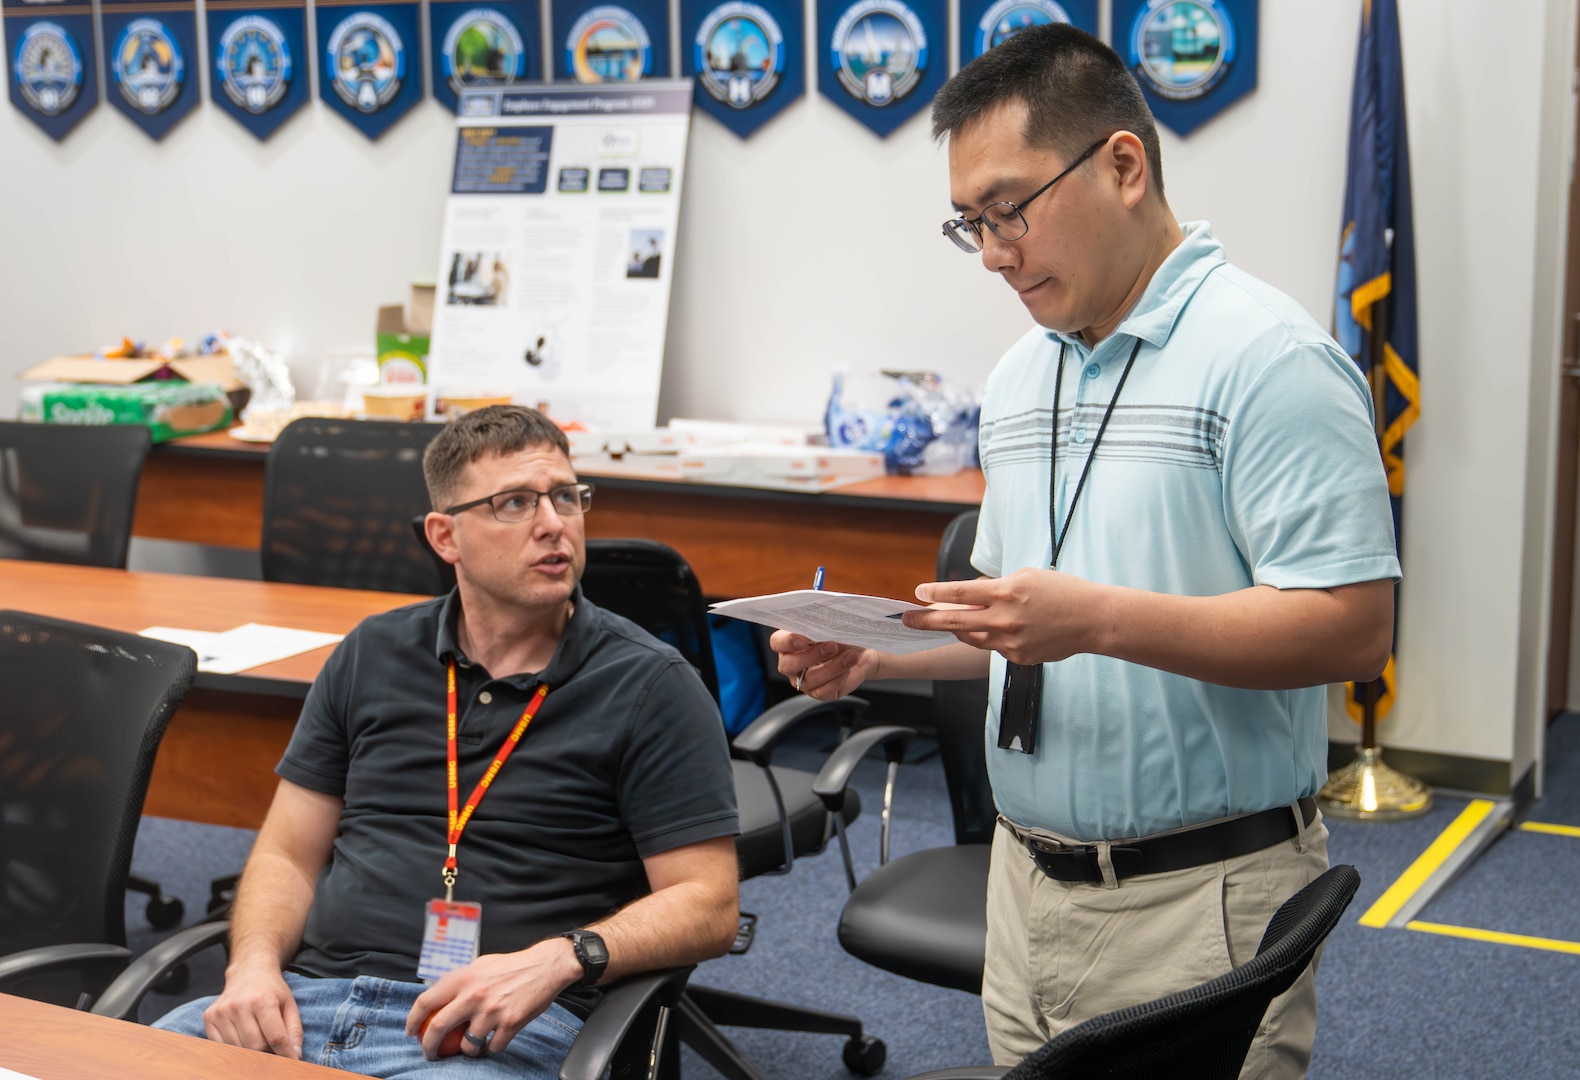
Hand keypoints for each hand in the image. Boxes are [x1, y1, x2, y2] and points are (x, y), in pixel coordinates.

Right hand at [203, 964, 303, 1058]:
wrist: (249, 971)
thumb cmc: (271, 991)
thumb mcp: (290, 1005)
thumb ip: (294, 1031)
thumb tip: (295, 1056)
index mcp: (264, 1001)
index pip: (275, 1037)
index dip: (284, 1054)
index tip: (290, 1061)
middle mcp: (240, 1005)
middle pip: (255, 1046)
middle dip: (267, 1051)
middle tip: (271, 1044)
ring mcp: (222, 1011)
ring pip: (238, 1049)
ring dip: (249, 1049)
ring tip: (256, 1036)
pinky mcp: (210, 1017)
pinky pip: (221, 1046)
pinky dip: (233, 1047)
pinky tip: (240, 1035)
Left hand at [406, 938, 581, 1059]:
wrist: (545, 966)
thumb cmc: (512, 966)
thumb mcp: (480, 965)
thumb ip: (459, 982)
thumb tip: (438, 999)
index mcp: (463, 977)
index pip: (426, 1001)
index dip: (413, 1019)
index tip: (411, 1031)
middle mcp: (474, 994)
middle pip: (439, 1027)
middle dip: (429, 1046)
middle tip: (430, 1053)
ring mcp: (492, 1011)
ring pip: (467, 1045)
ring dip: (469, 1049)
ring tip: (475, 1043)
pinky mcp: (510, 1023)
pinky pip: (493, 1047)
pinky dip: (492, 1047)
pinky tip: (496, 1038)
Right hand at [770, 631, 878, 699]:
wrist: (861, 651)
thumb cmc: (842, 635)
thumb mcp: (832, 628)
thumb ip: (821, 628)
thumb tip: (821, 629)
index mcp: (789, 642)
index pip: (777, 643)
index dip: (787, 642)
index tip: (804, 640)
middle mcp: (793, 663)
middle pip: (788, 665)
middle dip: (811, 656)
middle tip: (832, 646)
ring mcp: (804, 680)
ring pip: (809, 679)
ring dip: (832, 667)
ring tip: (850, 656)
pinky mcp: (820, 692)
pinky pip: (823, 691)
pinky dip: (838, 679)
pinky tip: (849, 669)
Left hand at [900, 569, 1105, 665]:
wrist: (1092, 619)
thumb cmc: (1062, 592)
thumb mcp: (1026, 577)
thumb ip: (995, 587)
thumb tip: (969, 597)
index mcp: (1007, 592)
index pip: (960, 593)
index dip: (935, 593)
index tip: (918, 593)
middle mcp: (1005, 619)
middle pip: (955, 621)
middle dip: (926, 620)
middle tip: (907, 619)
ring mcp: (1011, 641)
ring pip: (971, 637)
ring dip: (957, 630)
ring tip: (946, 622)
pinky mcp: (1018, 658)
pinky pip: (992, 647)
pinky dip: (988, 637)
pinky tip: (995, 629)